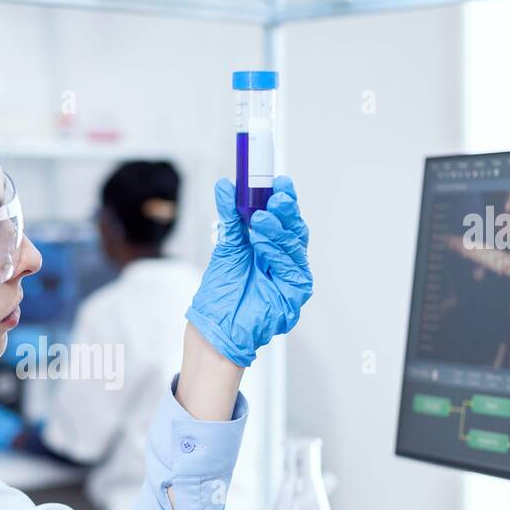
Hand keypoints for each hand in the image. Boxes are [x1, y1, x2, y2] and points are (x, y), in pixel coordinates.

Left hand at [184, 176, 311, 366]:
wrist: (215, 328)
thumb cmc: (221, 294)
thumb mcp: (227, 248)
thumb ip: (230, 218)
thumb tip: (225, 186)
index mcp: (272, 249)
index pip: (284, 220)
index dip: (285, 199)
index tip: (279, 181)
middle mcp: (285, 262)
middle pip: (295, 230)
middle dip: (287, 210)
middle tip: (276, 194)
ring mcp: (292, 278)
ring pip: (295, 246)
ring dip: (279, 229)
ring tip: (261, 218)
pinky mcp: (295, 295)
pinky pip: (292, 268)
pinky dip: (278, 252)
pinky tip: (263, 242)